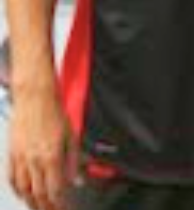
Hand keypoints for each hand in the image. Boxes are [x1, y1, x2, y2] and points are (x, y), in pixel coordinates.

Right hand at [9, 91, 75, 209]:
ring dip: (31, 202)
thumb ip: (74, 162)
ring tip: (39, 208)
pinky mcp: (12, 153)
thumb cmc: (54, 113)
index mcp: (51, 156)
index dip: (60, 203)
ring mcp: (20, 158)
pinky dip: (18, 189)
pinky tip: (23, 194)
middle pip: (38, 193)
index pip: (55, 189)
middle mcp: (33, 160)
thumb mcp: (71, 137)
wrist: (34, 99)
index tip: (65, 208)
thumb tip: (77, 181)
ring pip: (23, 189)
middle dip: (46, 207)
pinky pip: (12, 178)